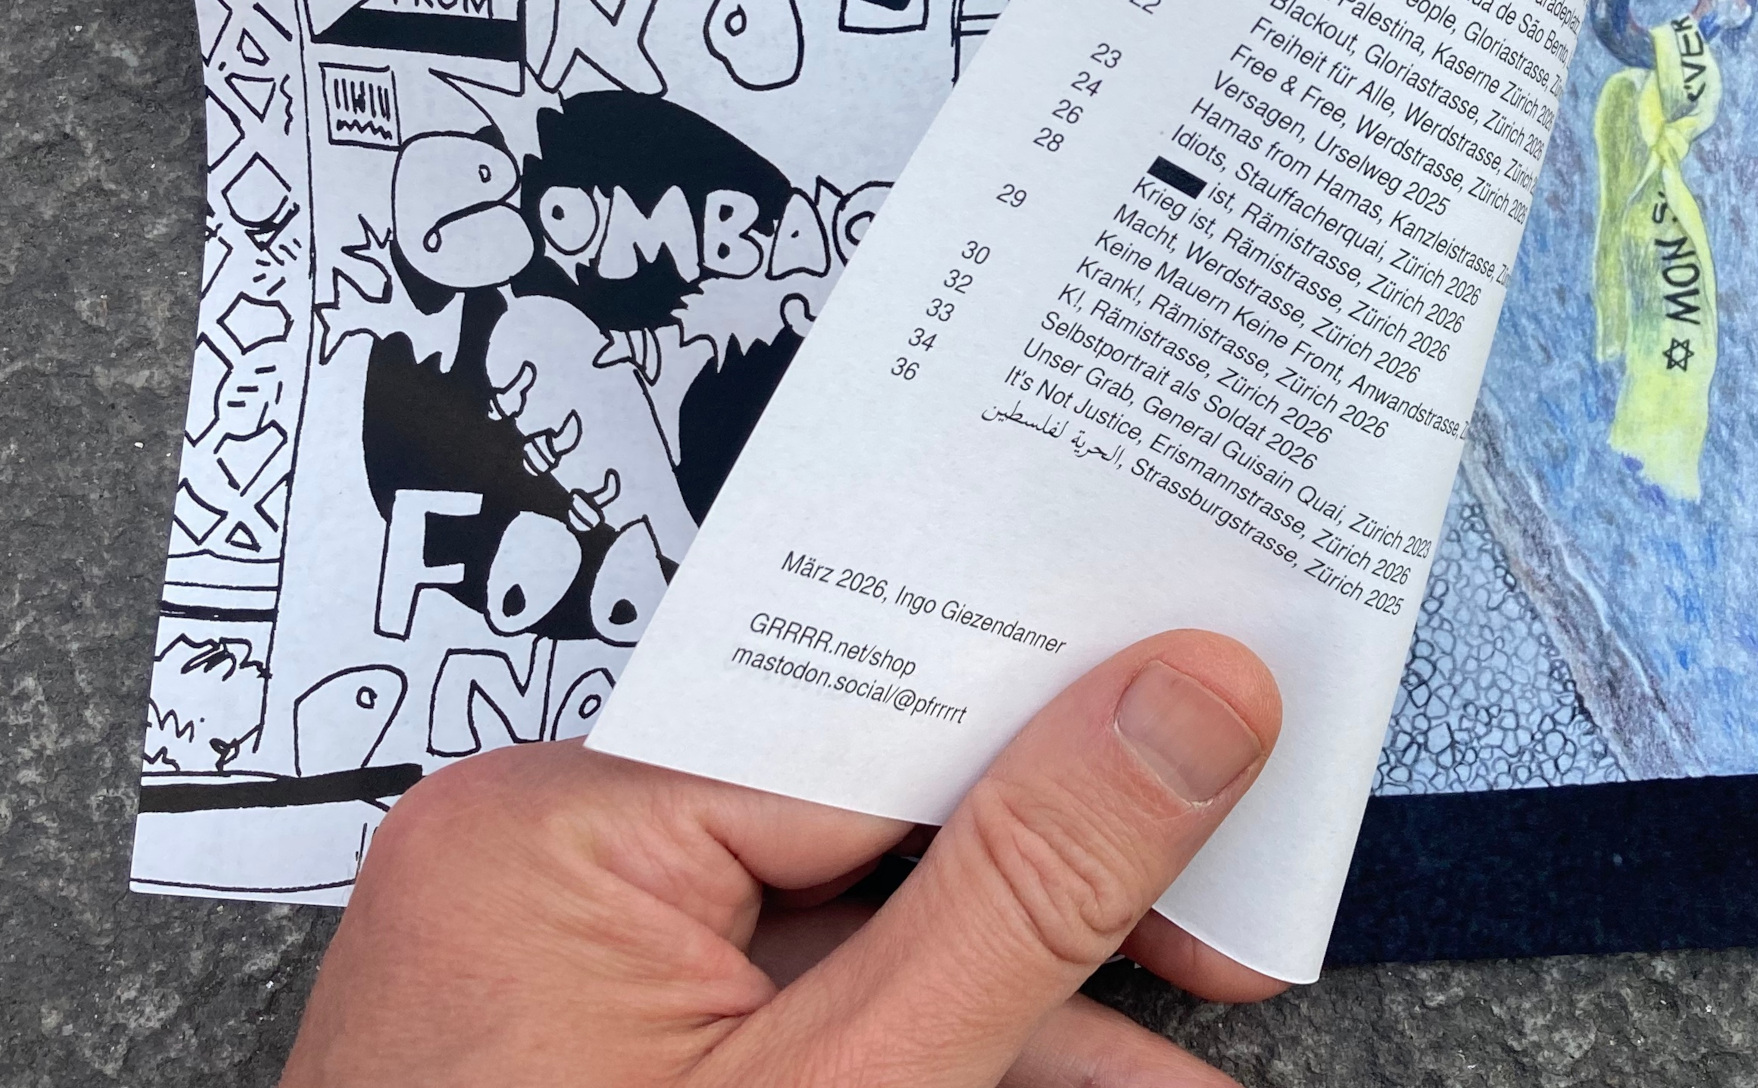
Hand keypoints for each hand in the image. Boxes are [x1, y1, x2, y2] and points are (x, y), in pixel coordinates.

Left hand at [280, 633, 1284, 1087]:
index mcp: (555, 829)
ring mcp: (566, 957)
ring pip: (854, 928)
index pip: (868, 716)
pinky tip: (1075, 1075)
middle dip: (1060, 889)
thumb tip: (1182, 706)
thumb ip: (1026, 890)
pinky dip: (927, 1044)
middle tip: (1216, 912)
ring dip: (1024, 997)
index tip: (1210, 730)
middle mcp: (541, 863)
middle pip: (871, 819)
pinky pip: (798, 1002)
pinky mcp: (601, 1037)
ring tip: (1186, 1044)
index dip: (1058, 726)